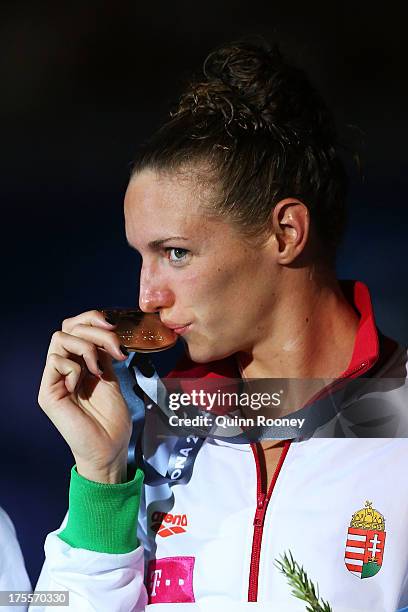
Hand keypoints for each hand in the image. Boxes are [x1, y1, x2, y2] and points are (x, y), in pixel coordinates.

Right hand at [38, 310, 131, 482]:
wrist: (110, 449)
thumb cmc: (111, 420)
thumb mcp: (112, 377)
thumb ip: (104, 355)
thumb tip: (106, 332)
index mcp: (78, 363)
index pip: (75, 326)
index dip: (92, 318)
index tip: (113, 326)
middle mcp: (63, 368)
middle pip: (67, 327)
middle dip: (94, 329)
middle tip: (113, 348)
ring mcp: (54, 379)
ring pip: (59, 338)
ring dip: (86, 347)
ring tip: (98, 371)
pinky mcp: (47, 392)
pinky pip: (56, 361)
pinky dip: (76, 367)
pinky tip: (84, 383)